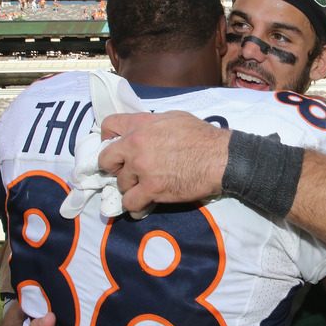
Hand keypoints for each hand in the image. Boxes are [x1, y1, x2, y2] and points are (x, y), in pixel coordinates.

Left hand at [99, 111, 229, 213]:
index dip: (108, 138)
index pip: (108, 125)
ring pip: (120, 184)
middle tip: (128, 172)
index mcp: (141, 124)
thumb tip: (141, 132)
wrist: (220, 157)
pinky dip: (137, 206)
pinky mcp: (152, 188)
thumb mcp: (173, 118)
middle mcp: (136, 144)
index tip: (117, 148)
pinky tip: (144, 205)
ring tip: (145, 188)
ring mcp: (142, 167)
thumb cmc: (202, 136)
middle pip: (106, 159)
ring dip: (131, 188)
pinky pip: (131, 203)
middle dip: (114, 167)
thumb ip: (150, 125)